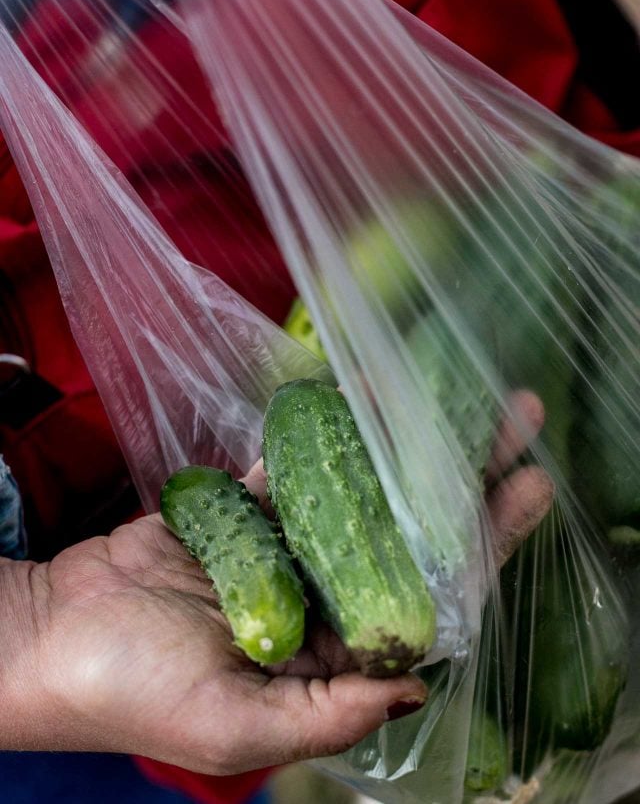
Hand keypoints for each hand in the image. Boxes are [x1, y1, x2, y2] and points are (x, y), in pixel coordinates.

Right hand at [0, 390, 551, 774]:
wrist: (50, 637)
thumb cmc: (133, 691)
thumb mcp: (236, 727)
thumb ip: (330, 714)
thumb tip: (419, 689)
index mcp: (332, 659)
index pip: (429, 597)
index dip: (484, 544)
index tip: (527, 489)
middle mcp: (321, 599)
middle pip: (410, 532)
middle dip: (464, 479)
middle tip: (515, 421)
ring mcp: (286, 549)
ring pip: (362, 492)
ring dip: (408, 446)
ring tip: (458, 395)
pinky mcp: (246, 511)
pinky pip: (296, 469)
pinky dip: (329, 435)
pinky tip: (369, 397)